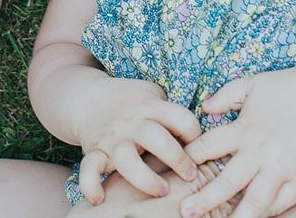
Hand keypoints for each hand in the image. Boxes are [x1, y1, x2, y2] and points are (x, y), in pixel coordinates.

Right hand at [76, 77, 202, 204]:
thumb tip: (208, 137)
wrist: (88, 97)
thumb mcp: (155, 96)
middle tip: (190, 175)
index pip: (182, 119)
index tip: (201, 149)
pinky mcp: (95, 151)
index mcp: (152, 107)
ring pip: (127, 159)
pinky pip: (89, 169)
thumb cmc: (132, 101)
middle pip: (156, 138)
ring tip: (160, 191)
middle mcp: (132, 123)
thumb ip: (175, 114)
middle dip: (177, 159)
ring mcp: (113, 139)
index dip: (196, 135)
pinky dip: (91, 184)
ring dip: (145, 178)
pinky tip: (100, 199)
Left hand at [179, 67, 295, 217]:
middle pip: (226, 181)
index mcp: (243, 129)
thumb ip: (225, 95)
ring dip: (237, 216)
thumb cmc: (288, 86)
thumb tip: (204, 108)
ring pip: (254, 200)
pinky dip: (268, 212)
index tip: (178, 171)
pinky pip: (282, 202)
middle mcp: (259, 152)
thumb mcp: (251, 84)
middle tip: (185, 211)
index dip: (190, 158)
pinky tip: (255, 217)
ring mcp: (281, 168)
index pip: (208, 147)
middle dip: (204, 198)